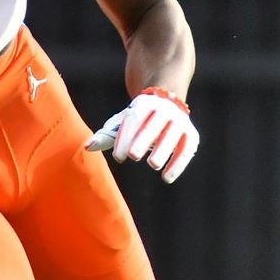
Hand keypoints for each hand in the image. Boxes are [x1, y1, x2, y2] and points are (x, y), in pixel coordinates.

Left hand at [85, 87, 199, 182]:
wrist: (166, 102)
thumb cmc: (138, 118)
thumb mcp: (122, 121)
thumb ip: (106, 134)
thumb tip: (87, 147)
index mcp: (143, 104)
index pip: (133, 120)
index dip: (125, 138)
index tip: (118, 157)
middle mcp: (163, 110)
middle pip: (153, 127)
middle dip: (143, 141)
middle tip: (133, 157)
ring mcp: (180, 121)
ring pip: (172, 137)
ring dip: (163, 151)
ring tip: (153, 165)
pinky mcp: (192, 134)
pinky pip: (187, 150)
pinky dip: (178, 164)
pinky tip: (167, 178)